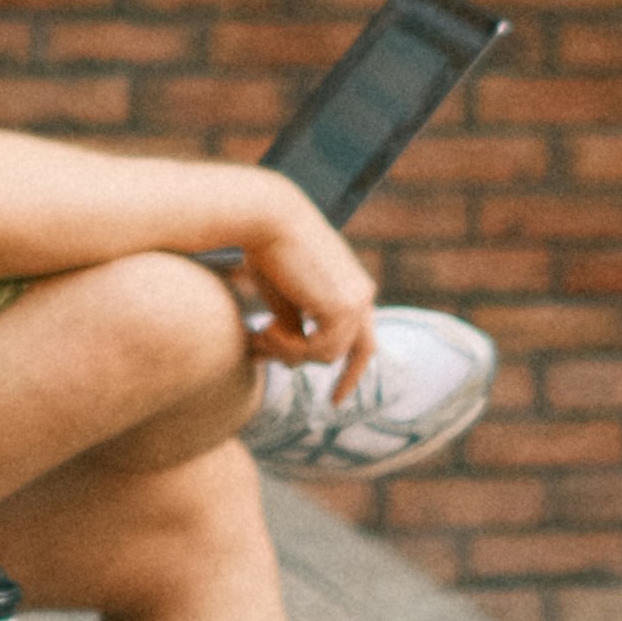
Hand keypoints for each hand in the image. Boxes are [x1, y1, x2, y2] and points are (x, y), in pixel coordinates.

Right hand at [231, 179, 377, 401]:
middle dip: (346, 379)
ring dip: (288, 352)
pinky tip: (263, 327)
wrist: (264, 216)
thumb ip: (295, 326)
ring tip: (259, 332)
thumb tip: (292, 363)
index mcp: (353, 285)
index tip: (338, 400)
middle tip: (333, 404)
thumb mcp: (283, 296)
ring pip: (328, 355)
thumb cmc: (265, 248)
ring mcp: (358, 300)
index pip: (362, 335)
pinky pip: (318, 350)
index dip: (352, 369)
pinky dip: (288, 347)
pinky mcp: (344, 308)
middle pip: (362, 351)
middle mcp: (362, 293)